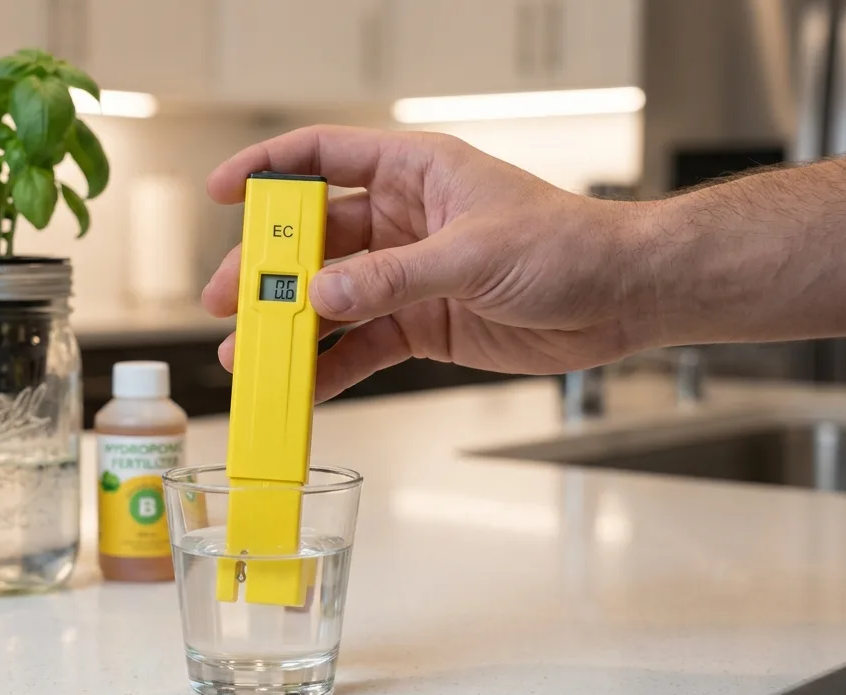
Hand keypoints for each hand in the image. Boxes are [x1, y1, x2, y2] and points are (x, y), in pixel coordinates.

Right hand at [202, 125, 660, 401]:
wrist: (622, 297)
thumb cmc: (569, 245)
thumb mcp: (475, 255)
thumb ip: (394, 277)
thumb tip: (323, 295)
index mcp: (414, 174)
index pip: (324, 156)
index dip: (268, 169)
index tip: (223, 192)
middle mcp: (403, 221)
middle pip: (314, 239)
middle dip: (267, 269)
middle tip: (226, 299)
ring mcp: (409, 275)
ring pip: (332, 298)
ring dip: (291, 326)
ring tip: (249, 354)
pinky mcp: (423, 324)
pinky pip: (363, 345)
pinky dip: (332, 366)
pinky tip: (304, 386)